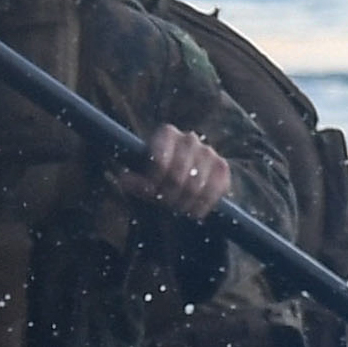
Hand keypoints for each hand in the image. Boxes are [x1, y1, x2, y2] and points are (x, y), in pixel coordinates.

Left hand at [117, 125, 234, 217]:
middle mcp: (189, 139)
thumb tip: (125, 180)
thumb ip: (133, 180)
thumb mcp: (140, 178)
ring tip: (176, 209)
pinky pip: (213, 191)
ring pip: (195, 186)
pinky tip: (193, 212)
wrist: (183, 181)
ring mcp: (208, 152)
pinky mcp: (222, 167)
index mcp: (166, 134)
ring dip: (183, 203)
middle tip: (163, 204)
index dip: (153, 180)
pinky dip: (201, 206)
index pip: (159, 159)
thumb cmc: (156, 177)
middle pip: (177, 176)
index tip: (150, 191)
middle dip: (168, 195)